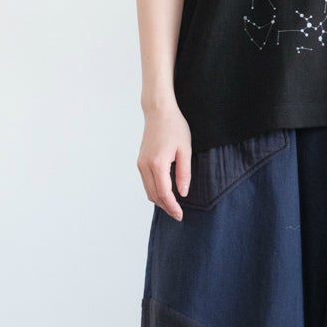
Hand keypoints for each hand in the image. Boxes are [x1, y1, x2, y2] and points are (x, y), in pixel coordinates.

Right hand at [137, 104, 191, 220]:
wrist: (158, 111)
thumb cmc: (174, 126)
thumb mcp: (185, 150)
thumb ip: (184, 173)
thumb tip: (183, 193)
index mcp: (157, 163)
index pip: (164, 193)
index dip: (172, 207)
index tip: (180, 215)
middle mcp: (145, 165)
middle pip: (154, 195)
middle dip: (166, 207)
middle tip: (178, 215)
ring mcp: (141, 163)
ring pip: (148, 191)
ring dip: (160, 201)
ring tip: (173, 207)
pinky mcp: (140, 161)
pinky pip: (146, 183)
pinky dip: (155, 192)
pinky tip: (165, 194)